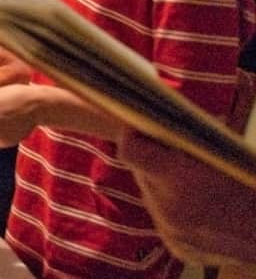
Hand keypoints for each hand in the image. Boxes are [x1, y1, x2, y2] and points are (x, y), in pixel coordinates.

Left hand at [120, 129, 255, 264]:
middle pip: (142, 174)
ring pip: (152, 199)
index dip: (133, 137)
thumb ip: (190, 139)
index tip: (140, 129)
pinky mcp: (178, 247)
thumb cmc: (252, 182)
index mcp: (180, 178)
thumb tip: (164, 125)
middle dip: (153, 163)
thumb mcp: (226, 151)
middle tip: (171, 155)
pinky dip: (176, 212)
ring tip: (190, 184)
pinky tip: (200, 211)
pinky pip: (166, 222)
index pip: (129, 151)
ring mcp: (171, 232)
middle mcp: (168, 207)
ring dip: (164, 188)